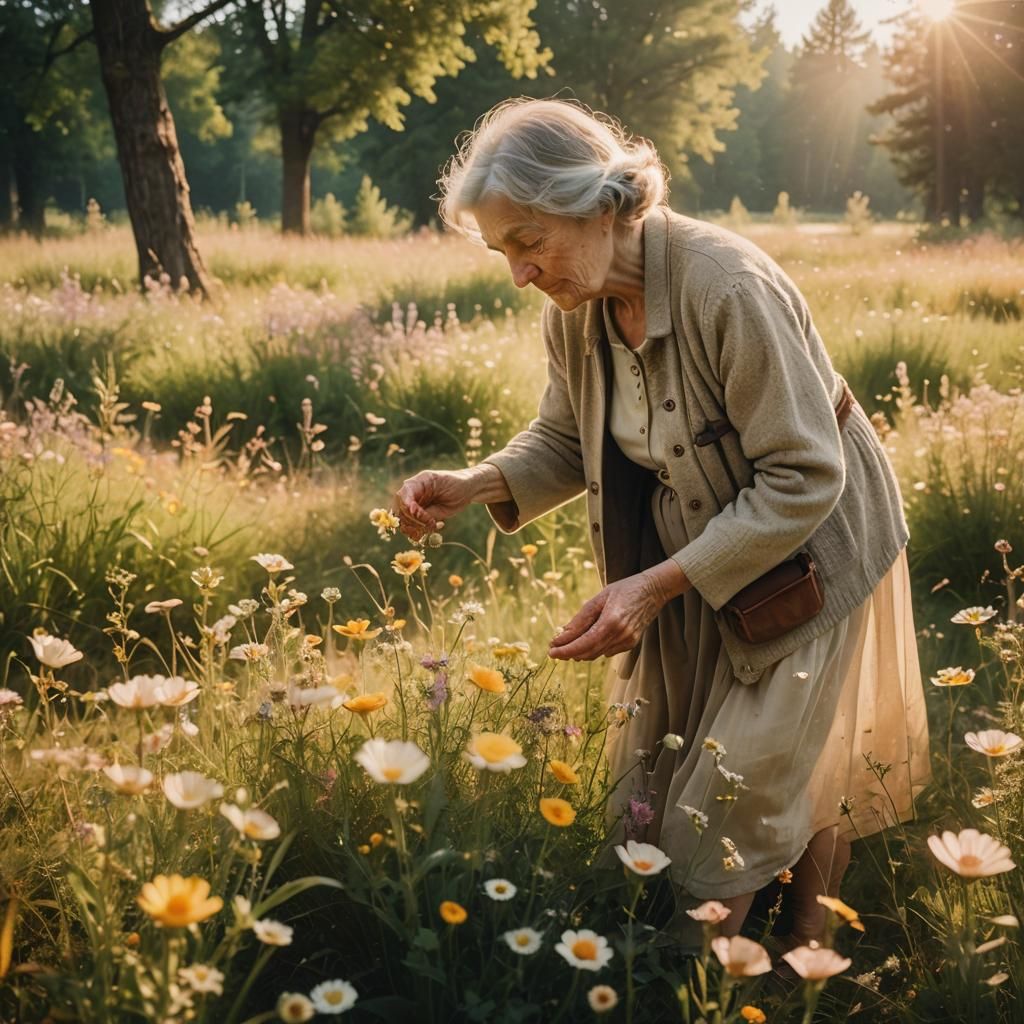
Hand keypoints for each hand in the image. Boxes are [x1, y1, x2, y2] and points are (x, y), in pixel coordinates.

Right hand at [393, 470, 473, 541]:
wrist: (467, 490)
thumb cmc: (458, 485)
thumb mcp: (446, 491)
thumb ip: (428, 500)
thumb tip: (411, 511)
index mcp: (418, 483)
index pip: (403, 495)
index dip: (407, 507)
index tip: (418, 514)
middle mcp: (412, 494)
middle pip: (401, 511)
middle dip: (415, 520)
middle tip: (431, 522)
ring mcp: (414, 505)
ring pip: (404, 522)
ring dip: (418, 528)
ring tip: (434, 525)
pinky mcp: (418, 516)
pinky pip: (412, 527)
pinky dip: (422, 531)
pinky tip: (437, 526)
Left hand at [548, 571, 666, 661]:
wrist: (653, 590)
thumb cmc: (625, 589)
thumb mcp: (600, 597)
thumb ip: (581, 618)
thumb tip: (563, 635)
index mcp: (611, 620)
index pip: (584, 643)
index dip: (566, 650)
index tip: (551, 651)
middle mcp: (621, 634)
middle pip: (589, 652)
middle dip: (569, 653)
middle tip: (554, 649)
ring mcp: (628, 640)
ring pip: (597, 654)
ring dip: (580, 652)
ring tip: (566, 645)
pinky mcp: (631, 643)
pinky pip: (607, 651)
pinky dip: (594, 649)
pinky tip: (587, 641)